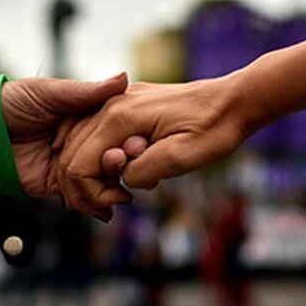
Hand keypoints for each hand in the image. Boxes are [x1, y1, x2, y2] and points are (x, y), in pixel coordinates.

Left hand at [1, 72, 144, 214]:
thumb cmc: (9, 103)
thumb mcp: (49, 92)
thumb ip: (86, 92)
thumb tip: (123, 78)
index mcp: (83, 114)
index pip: (115, 127)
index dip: (128, 136)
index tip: (139, 143)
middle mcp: (80, 139)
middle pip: (111, 155)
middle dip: (122, 165)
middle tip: (129, 168)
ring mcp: (70, 163)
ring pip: (99, 179)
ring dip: (111, 188)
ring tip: (120, 194)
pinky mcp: (57, 184)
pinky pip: (79, 197)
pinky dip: (93, 204)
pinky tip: (106, 208)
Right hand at [57, 75, 250, 215]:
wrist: (234, 101)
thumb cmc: (214, 129)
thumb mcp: (181, 159)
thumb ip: (141, 171)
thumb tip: (120, 179)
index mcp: (120, 118)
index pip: (77, 164)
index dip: (90, 193)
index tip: (121, 202)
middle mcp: (112, 105)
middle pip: (71, 153)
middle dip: (85, 187)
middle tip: (116, 204)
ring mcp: (118, 101)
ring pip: (78, 142)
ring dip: (91, 172)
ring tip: (120, 191)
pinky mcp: (126, 104)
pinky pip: (95, 132)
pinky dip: (98, 156)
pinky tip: (121, 170)